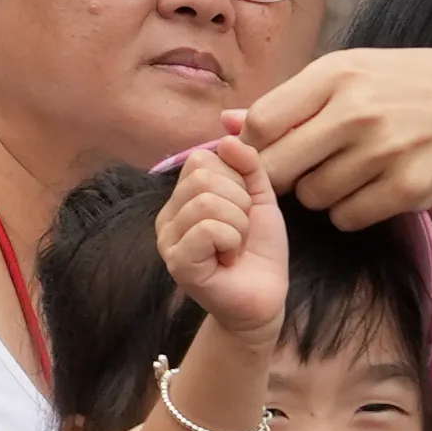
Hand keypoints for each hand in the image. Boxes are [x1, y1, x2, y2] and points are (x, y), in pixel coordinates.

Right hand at [150, 133, 282, 330]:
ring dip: (238, 225)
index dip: (236, 179)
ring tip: (235, 246)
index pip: (202, 159)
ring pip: (207, 202)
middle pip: (203, 177)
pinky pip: (207, 229)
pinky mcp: (178, 263)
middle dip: (239, 202)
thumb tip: (228, 132)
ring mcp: (168, 240)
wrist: (264, 298)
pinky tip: (228, 259)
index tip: (243, 209)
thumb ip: (248, 163)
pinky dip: (231, 241)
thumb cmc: (259, 250)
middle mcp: (167, 215)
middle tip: (241, 231)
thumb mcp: (259, 197)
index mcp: (182, 196)